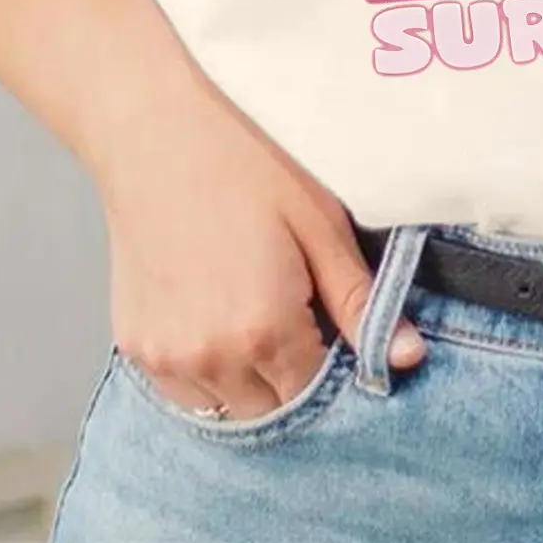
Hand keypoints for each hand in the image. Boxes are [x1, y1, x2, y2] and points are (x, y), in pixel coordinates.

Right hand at [100, 83, 424, 420]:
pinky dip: (208, 372)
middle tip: (298, 313)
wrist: (155, 132)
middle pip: (272, 410)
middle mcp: (212, 359)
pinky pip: (183, 391)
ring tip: (254, 311)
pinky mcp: (134, 346)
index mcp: (265, 330)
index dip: (334, 364)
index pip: (315, 393)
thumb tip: (408, 354)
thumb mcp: (319, 223)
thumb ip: (361, 300)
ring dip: (250, 381)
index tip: (334, 324)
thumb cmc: (244, 165)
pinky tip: (217, 316)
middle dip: (294, 377)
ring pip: (225, 408)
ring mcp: (166, 358)